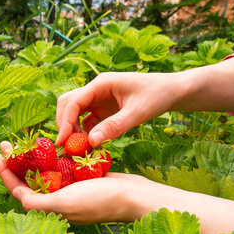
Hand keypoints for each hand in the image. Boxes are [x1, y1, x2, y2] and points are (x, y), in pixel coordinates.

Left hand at [0, 141, 148, 224]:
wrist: (132, 195)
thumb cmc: (100, 201)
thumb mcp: (65, 204)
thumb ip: (38, 203)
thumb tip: (16, 197)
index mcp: (49, 207)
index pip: (18, 189)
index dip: (4, 172)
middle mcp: (56, 199)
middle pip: (28, 178)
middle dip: (15, 162)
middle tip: (5, 143)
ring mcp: (69, 188)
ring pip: (44, 170)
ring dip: (31, 156)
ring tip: (22, 141)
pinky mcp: (81, 178)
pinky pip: (61, 165)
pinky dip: (52, 155)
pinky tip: (47, 143)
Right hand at [56, 72, 178, 146]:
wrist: (171, 91)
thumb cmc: (157, 96)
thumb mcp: (137, 113)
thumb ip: (114, 126)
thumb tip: (91, 142)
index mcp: (100, 84)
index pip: (73, 102)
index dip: (64, 122)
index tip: (62, 142)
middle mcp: (95, 90)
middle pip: (67, 105)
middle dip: (64, 125)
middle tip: (66, 147)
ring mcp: (98, 100)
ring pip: (74, 113)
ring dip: (73, 130)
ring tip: (79, 149)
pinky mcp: (103, 110)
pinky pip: (86, 122)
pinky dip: (84, 134)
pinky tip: (91, 146)